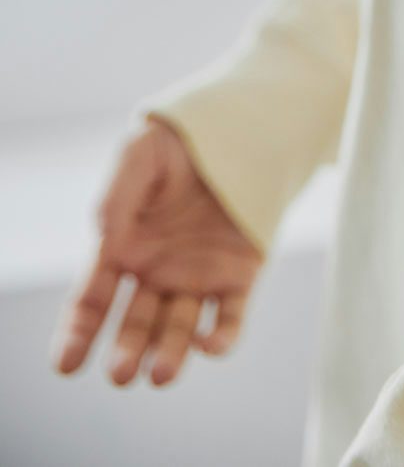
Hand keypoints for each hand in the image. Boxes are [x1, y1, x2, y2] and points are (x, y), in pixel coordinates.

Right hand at [50, 112, 264, 387]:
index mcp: (124, 248)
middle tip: (121, 374)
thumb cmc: (178, 142)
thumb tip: (104, 237)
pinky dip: (222, 338)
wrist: (238, 128)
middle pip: (135, 324)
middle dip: (126, 352)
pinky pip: (230, 316)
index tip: (65, 365)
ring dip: (170, 354)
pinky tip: (209, 345)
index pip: (93, 300)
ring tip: (160, 374)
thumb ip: (117, 195)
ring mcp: (197, 276)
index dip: (76, 334)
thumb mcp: (140, 156)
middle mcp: (157, 271)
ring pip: (179, 329)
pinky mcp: (239, 275)